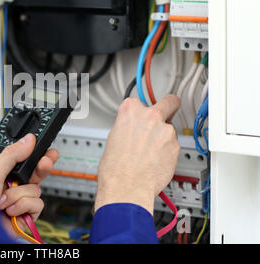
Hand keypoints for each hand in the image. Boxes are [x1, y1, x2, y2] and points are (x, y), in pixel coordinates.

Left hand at [0, 133, 58, 236]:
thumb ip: (11, 155)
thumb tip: (28, 140)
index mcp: (5, 174)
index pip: (26, 161)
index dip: (38, 155)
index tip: (47, 149)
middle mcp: (15, 186)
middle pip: (37, 173)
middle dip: (42, 167)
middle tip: (45, 162)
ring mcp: (22, 201)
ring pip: (36, 189)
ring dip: (19, 194)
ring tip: (4, 201)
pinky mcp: (27, 215)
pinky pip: (37, 204)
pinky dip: (22, 206)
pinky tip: (10, 210)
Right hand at [95, 95, 180, 214]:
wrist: (126, 187)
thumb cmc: (115, 168)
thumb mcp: (113, 137)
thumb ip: (129, 127)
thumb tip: (135, 129)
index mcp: (130, 111)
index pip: (139, 101)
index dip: (140, 111)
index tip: (143, 114)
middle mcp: (150, 117)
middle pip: (169, 102)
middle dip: (169, 107)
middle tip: (167, 113)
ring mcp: (165, 131)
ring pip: (170, 128)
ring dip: (164, 137)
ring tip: (150, 153)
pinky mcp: (175, 146)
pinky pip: (173, 145)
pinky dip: (167, 151)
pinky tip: (155, 161)